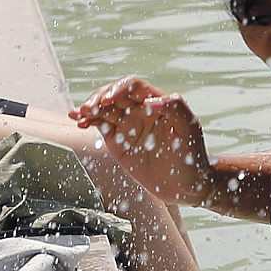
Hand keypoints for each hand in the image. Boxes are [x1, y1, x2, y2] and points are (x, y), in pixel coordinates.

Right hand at [70, 77, 208, 207]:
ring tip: (79, 114)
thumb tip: (151, 101)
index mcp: (156, 100)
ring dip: (89, 107)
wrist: (186, 183)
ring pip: (103, 108)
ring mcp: (127, 124)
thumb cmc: (192, 153)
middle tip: (89, 108)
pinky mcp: (117, 140)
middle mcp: (139, 109)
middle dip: (99, 97)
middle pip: (113, 94)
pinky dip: (88, 120)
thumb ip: (175, 107)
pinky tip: (78, 120)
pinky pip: (100, 125)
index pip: (133, 86)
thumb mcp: (189, 128)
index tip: (110, 99)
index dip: (120, 89)